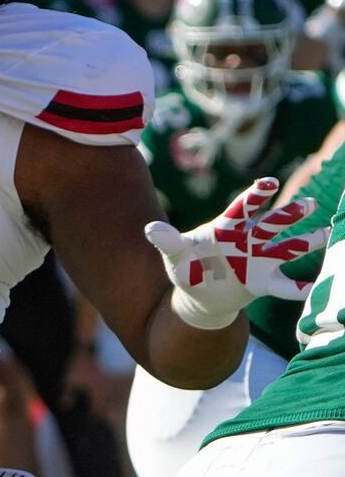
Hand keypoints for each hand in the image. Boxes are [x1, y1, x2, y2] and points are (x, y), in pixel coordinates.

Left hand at [144, 177, 327, 329]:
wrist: (197, 294)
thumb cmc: (186, 267)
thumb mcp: (174, 255)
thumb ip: (167, 241)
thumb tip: (150, 229)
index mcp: (227, 228)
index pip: (242, 207)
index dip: (255, 195)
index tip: (268, 182)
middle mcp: (249, 240)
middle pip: (272, 224)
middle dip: (289, 214)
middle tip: (308, 203)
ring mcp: (260, 260)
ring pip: (287, 248)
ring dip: (306, 242)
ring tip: (326, 234)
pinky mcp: (264, 282)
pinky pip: (284, 285)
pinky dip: (298, 288)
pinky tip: (312, 289)